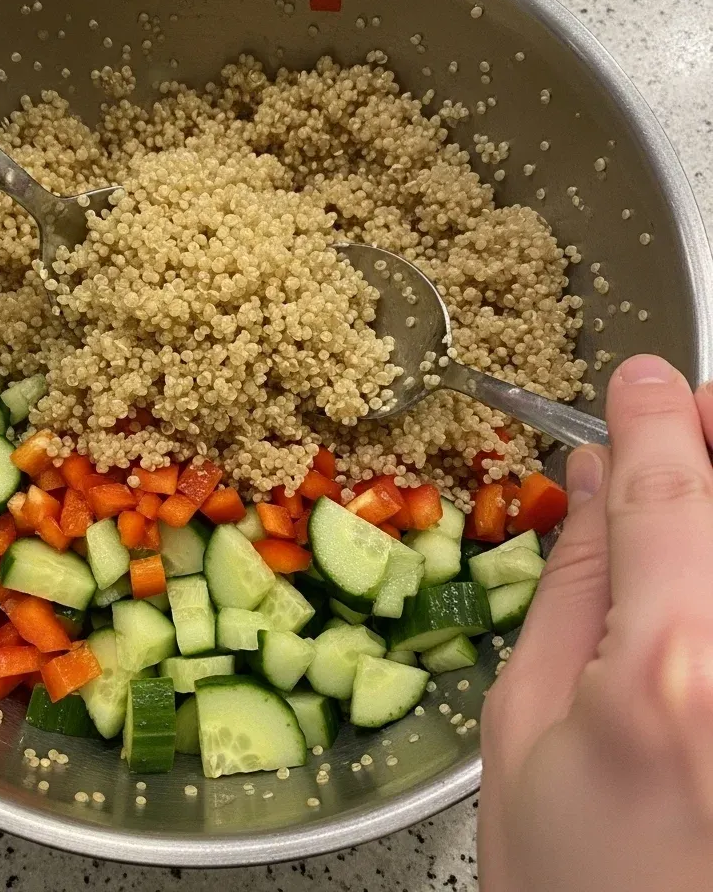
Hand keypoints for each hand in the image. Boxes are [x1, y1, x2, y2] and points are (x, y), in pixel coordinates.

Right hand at [479, 354, 712, 890]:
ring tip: (693, 491)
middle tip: (685, 420)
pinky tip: (699, 560)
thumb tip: (595, 482)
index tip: (641, 378)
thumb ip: (571, 589)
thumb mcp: (523, 728)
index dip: (654, 413)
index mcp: (672, 671)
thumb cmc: (571, 886)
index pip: (674, 488)